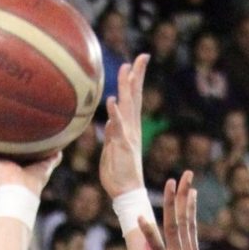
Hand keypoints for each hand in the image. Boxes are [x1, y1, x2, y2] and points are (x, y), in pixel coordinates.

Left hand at [97, 52, 147, 199]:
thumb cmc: (118, 174)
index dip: (134, 80)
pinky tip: (112, 100)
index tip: (136, 62)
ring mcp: (127, 135)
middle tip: (140, 57)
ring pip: (128, 106)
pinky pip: (118, 126)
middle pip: (134, 97)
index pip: (132, 99)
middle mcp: (131, 128)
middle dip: (137, 76)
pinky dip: (115, 113)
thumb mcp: (111, 149)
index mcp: (129, 127)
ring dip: (127, 88)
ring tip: (127, 69)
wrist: (126, 192)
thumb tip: (108, 122)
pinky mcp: (122, 145)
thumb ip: (110, 134)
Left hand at [134, 174, 233, 249]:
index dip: (190, 208)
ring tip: (169, 182)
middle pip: (184, 219)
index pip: (191, 227)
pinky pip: (158, 249)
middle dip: (184, 195)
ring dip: (171, 203)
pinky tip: (141, 219)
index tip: (191, 190)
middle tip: (185, 174)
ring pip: (173, 226)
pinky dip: (149, 233)